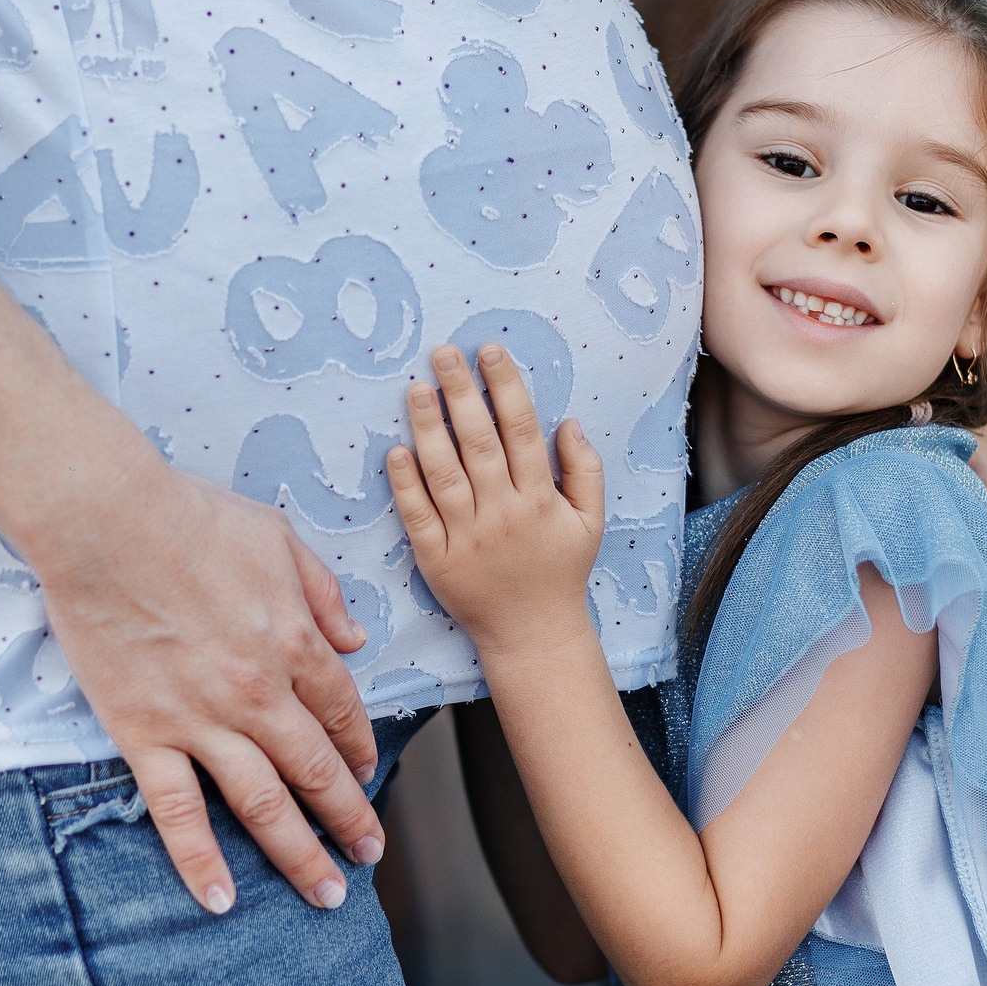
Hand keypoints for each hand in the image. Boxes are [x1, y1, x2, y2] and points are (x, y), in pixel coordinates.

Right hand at [29, 466, 383, 915]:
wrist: (103, 520)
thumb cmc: (188, 516)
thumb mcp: (278, 538)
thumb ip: (322, 594)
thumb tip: (354, 641)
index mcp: (295, 643)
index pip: (342, 713)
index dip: (359, 749)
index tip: (367, 773)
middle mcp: (259, 694)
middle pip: (316, 772)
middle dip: (349, 819)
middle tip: (370, 855)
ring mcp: (201, 721)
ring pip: (262, 805)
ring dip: (299, 856)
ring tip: (325, 895)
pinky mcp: (145, 735)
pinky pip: (177, 811)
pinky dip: (199, 861)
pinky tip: (219, 900)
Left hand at [389, 344, 604, 653]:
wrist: (533, 634)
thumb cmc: (560, 572)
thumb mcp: (590, 522)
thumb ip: (585, 470)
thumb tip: (568, 421)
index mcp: (540, 498)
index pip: (521, 430)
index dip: (505, 387)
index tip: (489, 351)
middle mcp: (503, 513)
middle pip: (479, 442)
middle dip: (462, 392)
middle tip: (444, 352)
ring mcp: (467, 537)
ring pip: (445, 473)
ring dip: (429, 428)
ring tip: (417, 388)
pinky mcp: (437, 560)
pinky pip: (419, 516)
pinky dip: (407, 484)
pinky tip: (396, 451)